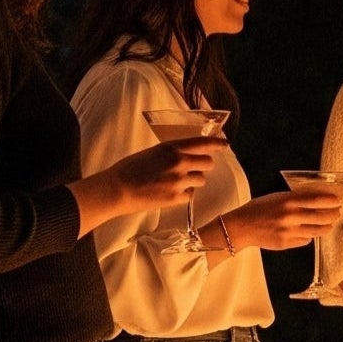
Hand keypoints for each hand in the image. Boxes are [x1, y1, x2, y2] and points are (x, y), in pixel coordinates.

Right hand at [109, 137, 223, 211]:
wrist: (117, 189)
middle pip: (208, 163)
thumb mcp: (152, 152)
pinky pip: (190, 195)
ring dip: (193, 181)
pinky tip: (170, 193)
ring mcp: (179, 181)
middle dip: (204, 166)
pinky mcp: (176, 198)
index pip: (203, 143)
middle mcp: (179, 162)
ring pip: (200, 180)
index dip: (217, 144)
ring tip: (175, 182)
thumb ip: (171, 153)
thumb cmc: (129, 169)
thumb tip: (185, 156)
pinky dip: (184, 194)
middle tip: (195, 169)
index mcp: (172, 148)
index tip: (225, 145)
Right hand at [224, 189, 339, 250]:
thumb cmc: (259, 209)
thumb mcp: (277, 197)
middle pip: (321, 217)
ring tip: (328, 224)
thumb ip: (295, 198)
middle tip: (337, 213)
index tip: (338, 201)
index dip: (331, 201)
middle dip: (333, 215)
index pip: (317, 200)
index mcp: (288, 201)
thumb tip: (316, 199)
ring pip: (317, 231)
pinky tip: (307, 232)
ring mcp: (289, 232)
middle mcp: (290, 217)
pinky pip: (305, 240)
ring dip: (326, 227)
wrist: (241, 227)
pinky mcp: (286, 243)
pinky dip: (308, 236)